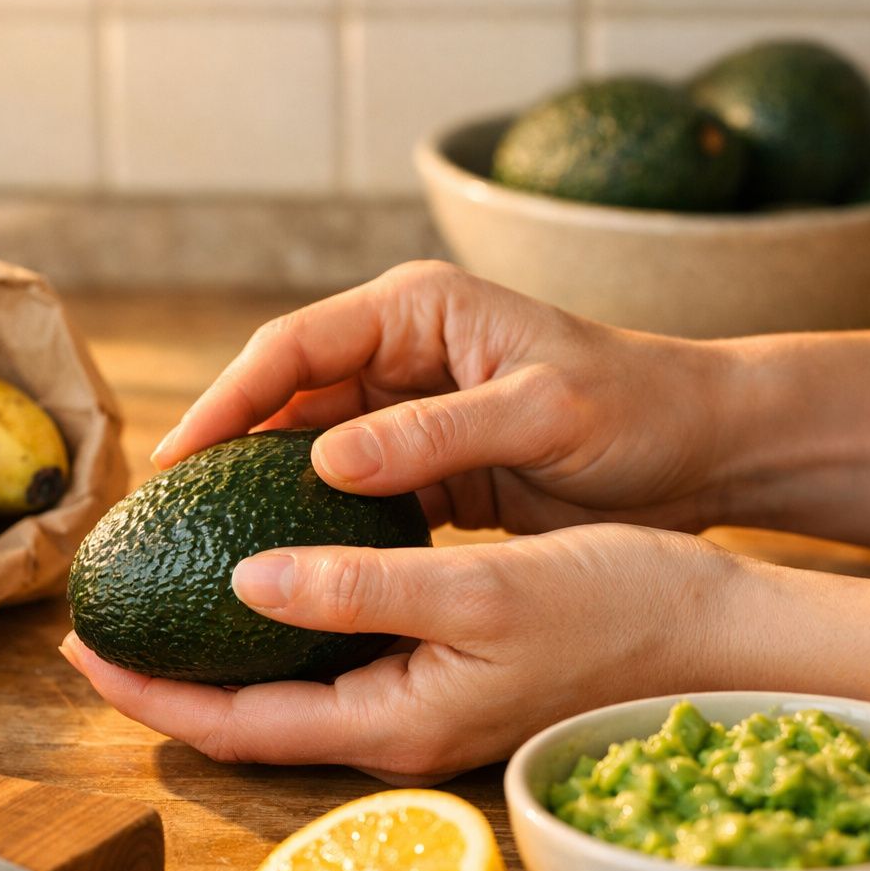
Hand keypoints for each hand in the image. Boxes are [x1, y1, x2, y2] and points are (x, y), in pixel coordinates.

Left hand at [61, 524, 734, 783]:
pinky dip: (283, 619)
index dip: (150, 688)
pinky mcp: (444, 670)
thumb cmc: (615, 611)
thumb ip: (358, 589)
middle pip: (249, 711)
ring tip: (163, 591)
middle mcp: (396, 726)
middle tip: (103, 618)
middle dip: (167, 671)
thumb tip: (246, 580)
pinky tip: (268, 572)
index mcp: (392, 722)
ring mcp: (421, 702)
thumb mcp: (478, 593)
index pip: (236, 720)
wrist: (717, 631)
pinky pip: (336, 655)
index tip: (80, 645)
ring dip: (219, 643)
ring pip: (289, 684)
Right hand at [152, 260, 736, 533]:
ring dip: (256, 488)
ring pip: (306, 445)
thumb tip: (320, 465)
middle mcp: (403, 350)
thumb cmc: (638, 409)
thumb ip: (435, 434)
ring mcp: (411, 408)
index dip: (225, 399)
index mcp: (419, 309)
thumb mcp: (543, 413)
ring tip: (198, 541)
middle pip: (284, 395)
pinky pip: (347, 488)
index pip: (293, 347)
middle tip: (164, 511)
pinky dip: (311, 519)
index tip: (175, 459)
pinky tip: (277, 561)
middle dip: (222, 446)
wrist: (705, 446)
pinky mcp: (427, 461)